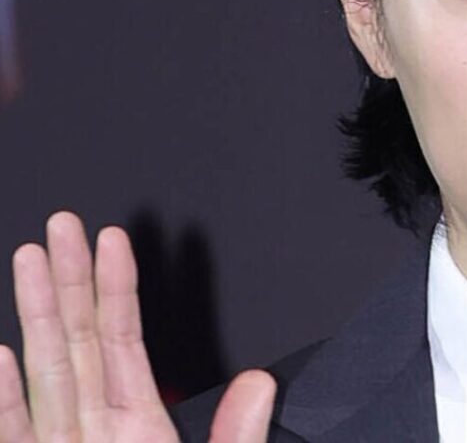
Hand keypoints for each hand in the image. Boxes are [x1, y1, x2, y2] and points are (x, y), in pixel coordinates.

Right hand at [0, 211, 275, 441]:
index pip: (124, 338)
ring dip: (37, 315)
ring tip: (31, 258)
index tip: (112, 240)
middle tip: (64, 224)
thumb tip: (260, 383)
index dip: (117, 287)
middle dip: (70, 280)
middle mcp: (96, 429)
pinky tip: (1, 353)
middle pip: (79, 339)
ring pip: (46, 374)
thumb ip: (234, 434)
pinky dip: (6, 399)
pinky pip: (13, 434)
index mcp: (141, 426)